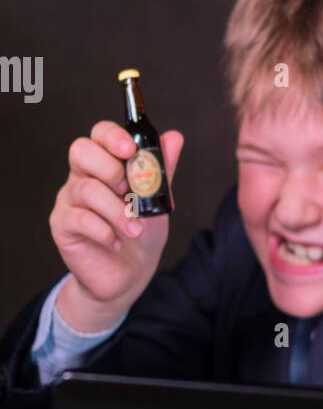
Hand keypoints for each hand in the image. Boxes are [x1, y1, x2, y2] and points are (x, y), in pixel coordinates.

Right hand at [49, 121, 183, 330]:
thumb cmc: (141, 233)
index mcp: (105, 165)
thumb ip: (162, 170)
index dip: (112, 136)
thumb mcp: (158, 201)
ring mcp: (69, 200)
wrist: (128, 274)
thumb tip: (174, 137)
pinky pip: (79, 219)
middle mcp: (82, 177)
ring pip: (86, 189)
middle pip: (82, 151)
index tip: (131, 150)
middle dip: (111, 169)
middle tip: (131, 193)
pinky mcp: (62, 226)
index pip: (98, 134)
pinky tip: (116, 242)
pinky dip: (104, 231)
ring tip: (135, 230)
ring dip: (117, 210)